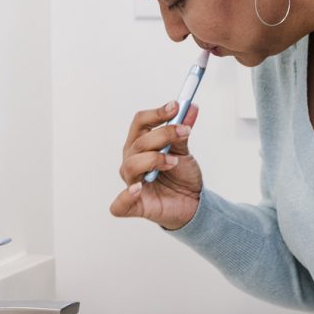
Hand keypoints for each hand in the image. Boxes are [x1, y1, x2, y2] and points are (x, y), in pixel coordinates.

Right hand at [109, 101, 203, 229]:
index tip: (176, 107)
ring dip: (154, 159)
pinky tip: (138, 189)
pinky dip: (126, 196)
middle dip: (163, 134)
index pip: (141, 123)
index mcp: (140, 144)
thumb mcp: (184, 151)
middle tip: (184, 132)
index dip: (157, 114)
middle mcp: (132, 161)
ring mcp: (131, 183)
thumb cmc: (181, 176)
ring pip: (132, 165)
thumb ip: (183, 131)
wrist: (193, 203)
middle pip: (139, 141)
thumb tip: (192, 108)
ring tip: (173, 162)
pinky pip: (120, 204)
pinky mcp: (133, 206)